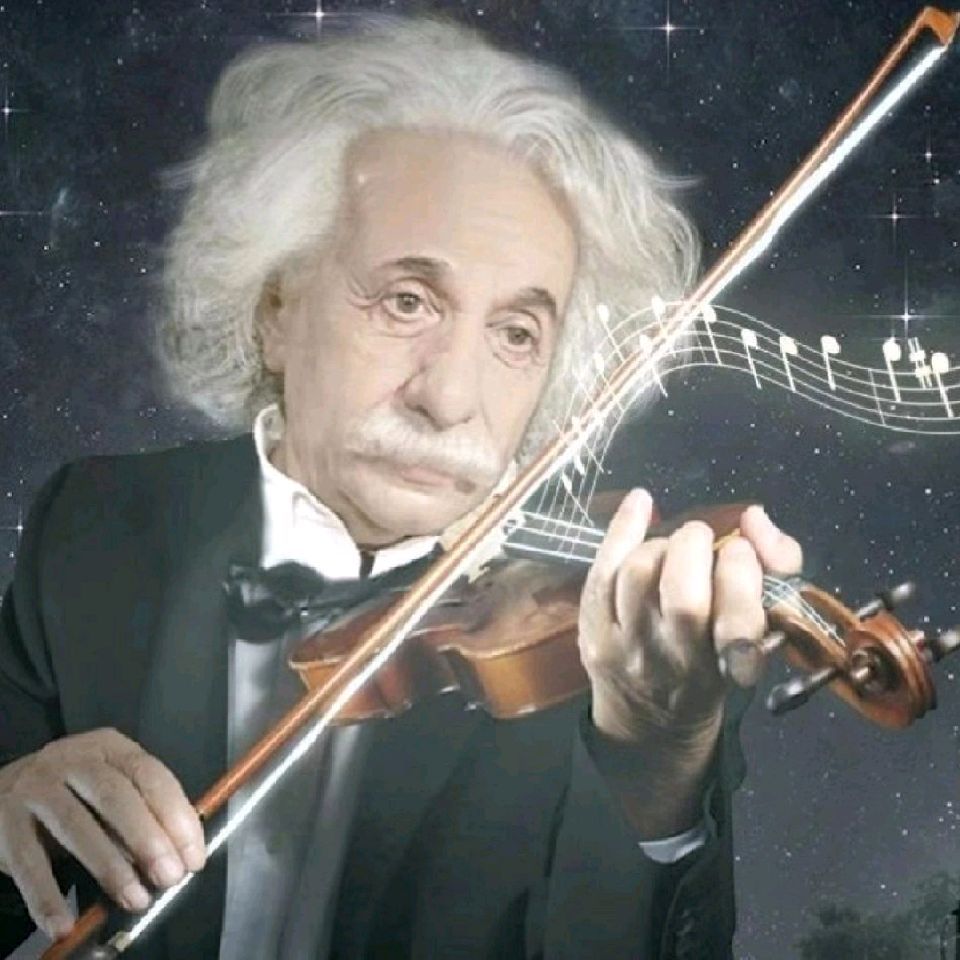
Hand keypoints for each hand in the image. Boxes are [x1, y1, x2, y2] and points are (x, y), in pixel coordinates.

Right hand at [0, 728, 205, 939]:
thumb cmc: (69, 794)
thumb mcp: (107, 791)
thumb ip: (141, 813)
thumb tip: (179, 853)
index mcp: (110, 747)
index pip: (152, 776)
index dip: (176, 817)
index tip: (193, 856)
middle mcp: (73, 759)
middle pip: (117, 797)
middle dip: (149, 840)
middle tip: (170, 876)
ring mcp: (36, 787)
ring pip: (77, 826)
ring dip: (111, 868)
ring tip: (135, 899)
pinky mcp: (5, 821)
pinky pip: (29, 862)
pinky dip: (47, 897)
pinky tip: (64, 923)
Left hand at [577, 490, 801, 832]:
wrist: (650, 723)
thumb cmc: (715, 668)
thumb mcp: (760, 633)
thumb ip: (776, 569)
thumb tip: (756, 518)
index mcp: (724, 664)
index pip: (735, 618)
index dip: (742, 573)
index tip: (743, 552)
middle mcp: (673, 658)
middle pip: (681, 596)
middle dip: (696, 550)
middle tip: (702, 541)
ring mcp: (625, 645)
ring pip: (637, 577)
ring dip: (659, 546)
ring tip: (671, 548)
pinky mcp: (592, 630)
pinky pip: (600, 571)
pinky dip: (622, 530)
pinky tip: (641, 503)